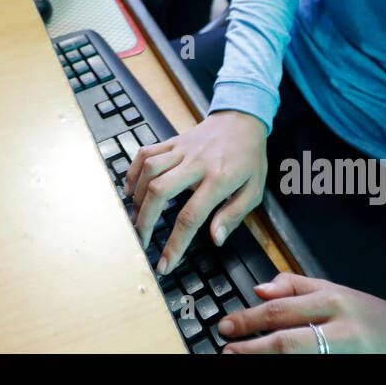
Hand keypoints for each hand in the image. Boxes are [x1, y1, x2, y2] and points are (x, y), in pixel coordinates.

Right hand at [123, 109, 266, 273]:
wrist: (242, 120)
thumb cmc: (249, 157)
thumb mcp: (254, 190)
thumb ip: (233, 215)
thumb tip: (215, 239)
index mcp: (219, 179)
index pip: (191, 216)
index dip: (175, 244)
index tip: (165, 264)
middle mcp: (196, 163)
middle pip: (160, 191)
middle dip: (145, 220)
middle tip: (141, 240)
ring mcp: (181, 150)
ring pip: (149, 171)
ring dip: (138, 197)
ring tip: (136, 217)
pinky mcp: (172, 141)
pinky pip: (145, 153)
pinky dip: (133, 172)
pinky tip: (131, 190)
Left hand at [218, 273, 385, 352]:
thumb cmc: (370, 315)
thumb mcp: (335, 289)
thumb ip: (296, 285)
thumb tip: (260, 289)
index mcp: (332, 301)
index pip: (281, 310)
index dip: (249, 319)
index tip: (226, 326)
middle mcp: (339, 329)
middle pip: (285, 341)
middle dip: (250, 347)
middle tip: (226, 349)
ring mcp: (344, 354)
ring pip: (297, 359)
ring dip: (265, 360)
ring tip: (240, 360)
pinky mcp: (347, 367)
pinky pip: (312, 367)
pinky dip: (290, 367)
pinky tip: (271, 366)